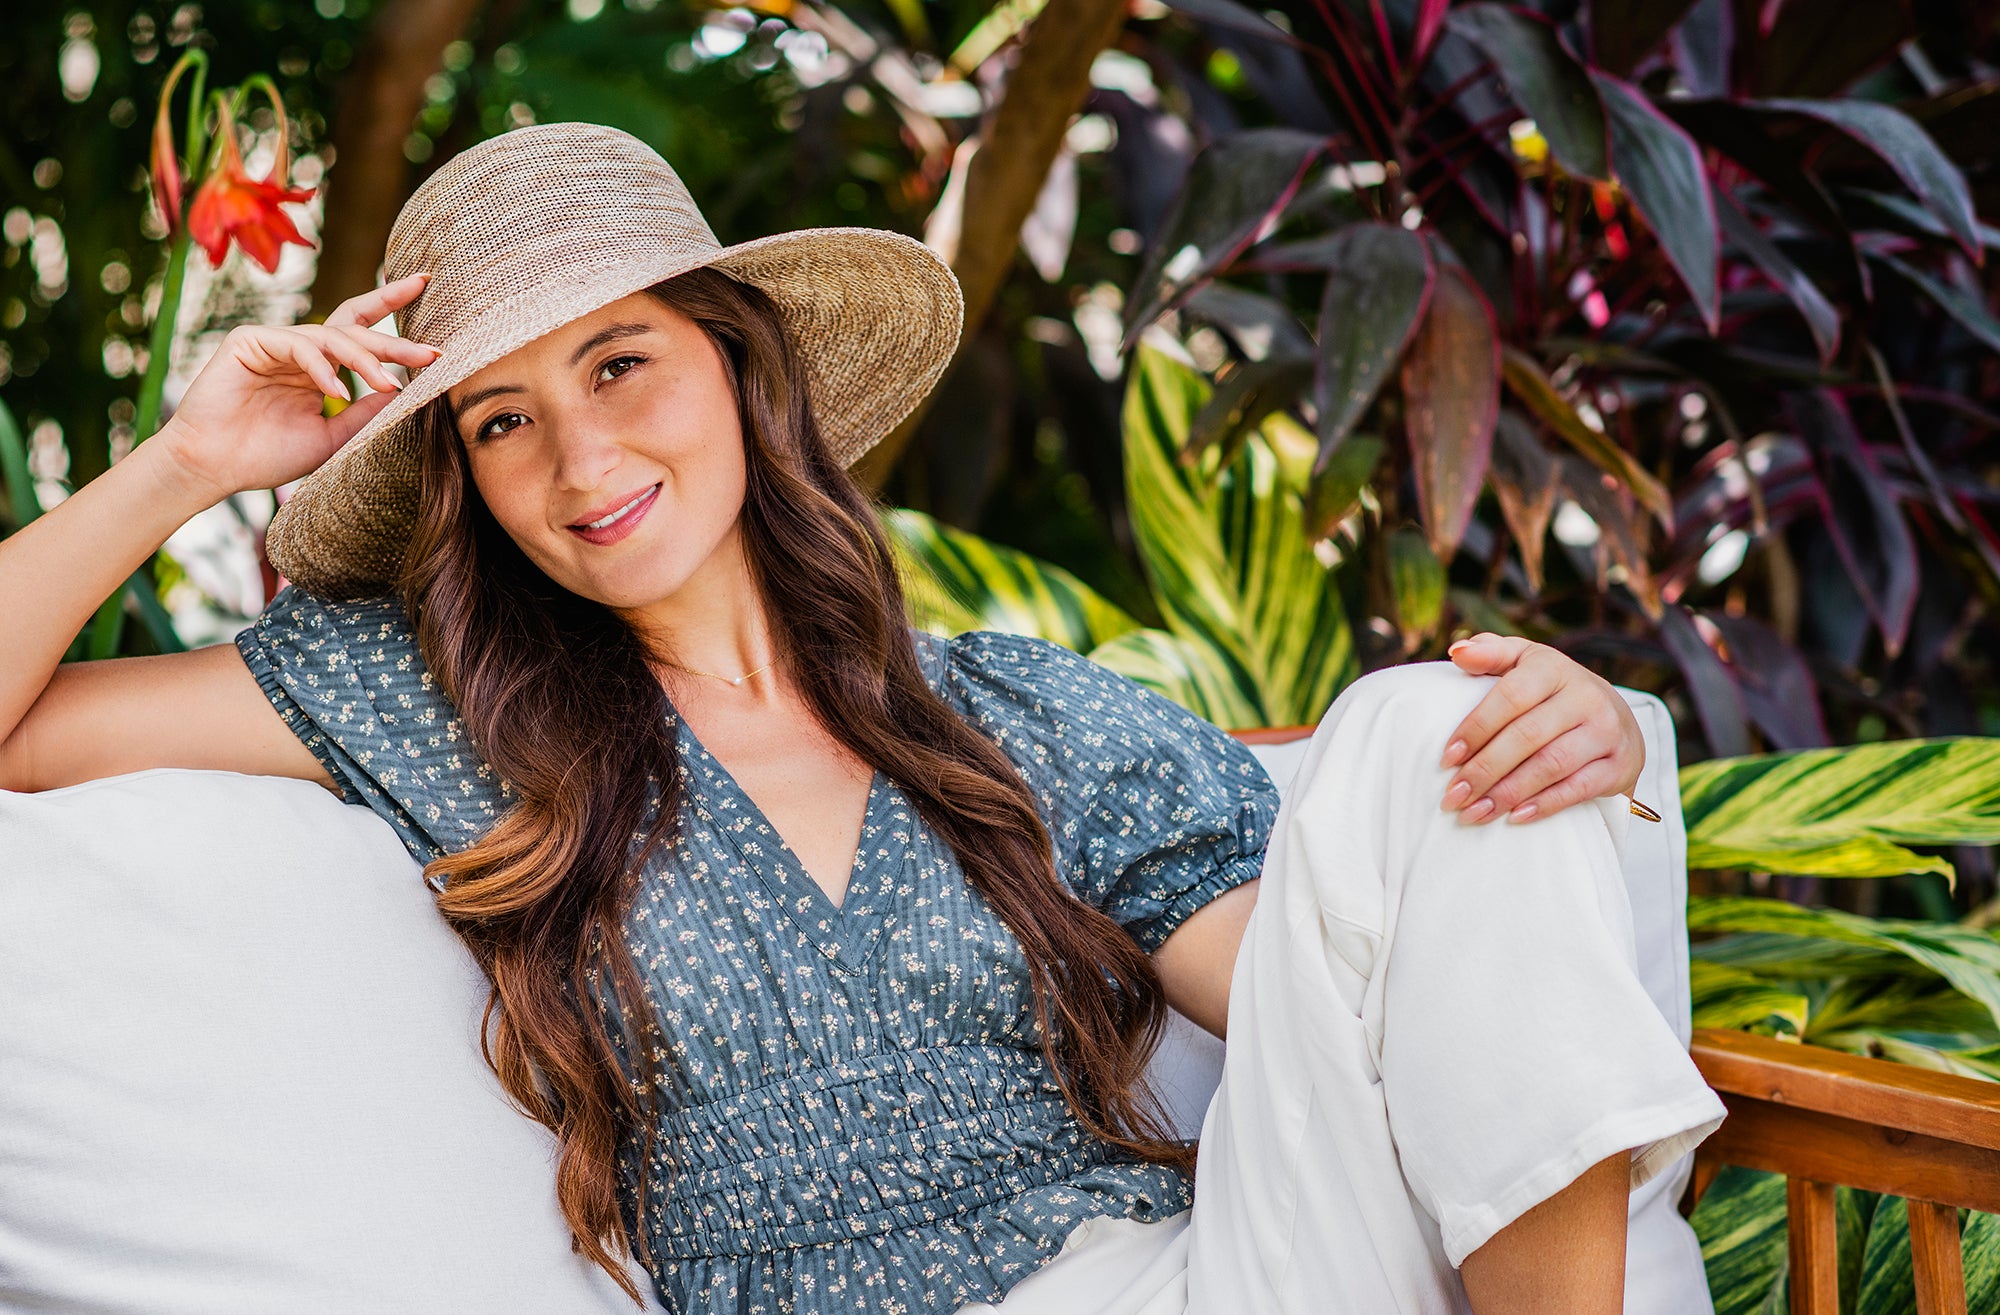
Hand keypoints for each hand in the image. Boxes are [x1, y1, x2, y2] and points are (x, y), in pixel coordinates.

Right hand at [153, 273, 439, 504]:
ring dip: (364, 359)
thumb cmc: (267, 455)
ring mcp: (275, 342)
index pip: (361, 331)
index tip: (426, 294)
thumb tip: (405, 389)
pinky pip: (296, 346)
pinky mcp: (249, 340)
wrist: (214, 467)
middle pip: (354, 330)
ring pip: (330, 337)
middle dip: (394, 340)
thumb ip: (365, 412)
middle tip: (430, 351)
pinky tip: (337, 390)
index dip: (391, 309)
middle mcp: (300, 350)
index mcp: (320, 368)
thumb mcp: (333, 436)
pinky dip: (320, 367)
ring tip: (388, 382)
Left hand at [1437, 633, 1643, 824]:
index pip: (1511, 696)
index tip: (1447, 758)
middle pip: (1527, 736)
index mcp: (1555, 668)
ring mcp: (1608, 731)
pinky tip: (1515, 817)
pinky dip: (1545, 805)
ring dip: (1508, 793)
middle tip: (1453, 796)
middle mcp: (1586, 696)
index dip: (1477, 728)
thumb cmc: (1552, 691)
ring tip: (1475, 813)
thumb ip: (1490, 653)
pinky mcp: (1621, 765)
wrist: (1615, 717)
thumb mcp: (1524, 663)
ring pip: (1551, 765)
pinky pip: (1579, 788)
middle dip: (1484, 769)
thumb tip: (1456, 651)